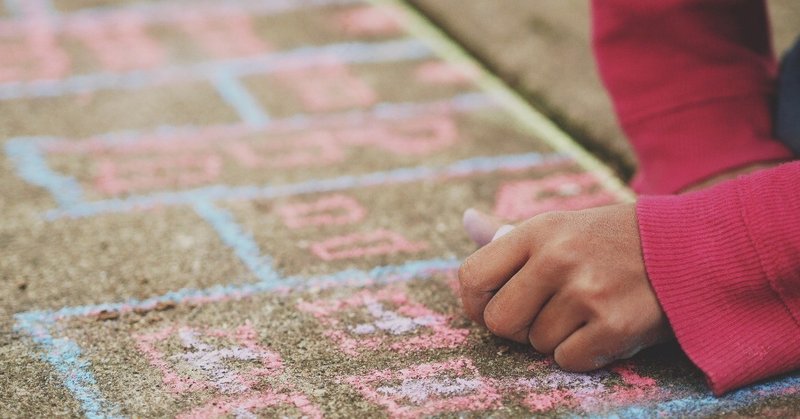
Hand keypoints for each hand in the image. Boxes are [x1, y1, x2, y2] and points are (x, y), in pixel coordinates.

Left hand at [458, 204, 671, 370]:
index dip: (476, 301)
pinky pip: (568, 360)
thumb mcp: (559, 226)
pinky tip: (601, 328)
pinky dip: (582, 353)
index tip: (493, 305)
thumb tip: (467, 221)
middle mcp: (557, 258)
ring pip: (536, 344)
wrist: (687, 247)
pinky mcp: (615, 325)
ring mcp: (587, 292)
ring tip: (584, 312)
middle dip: (516, 327)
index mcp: (537, 231)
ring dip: (555, 338)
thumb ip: (508, 235)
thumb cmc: (610, 241)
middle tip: (542, 314)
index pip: (472, 277)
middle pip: (498, 321)